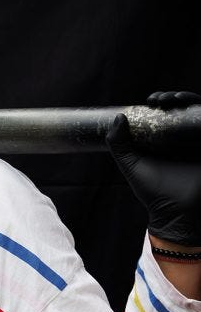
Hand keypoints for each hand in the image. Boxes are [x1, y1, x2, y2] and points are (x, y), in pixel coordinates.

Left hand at [105, 91, 200, 245]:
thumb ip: (119, 144)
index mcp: (167, 140)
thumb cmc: (153, 192)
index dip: (161, 101)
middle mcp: (186, 139)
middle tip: (160, 100)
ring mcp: (199, 143)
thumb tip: (118, 117)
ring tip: (174, 100)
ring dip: (189, 101)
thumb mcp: (131, 165)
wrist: (174, 212)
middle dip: (174, 98)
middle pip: (185, 108)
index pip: (168, 112)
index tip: (150, 101)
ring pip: (198, 113)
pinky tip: (194, 110)